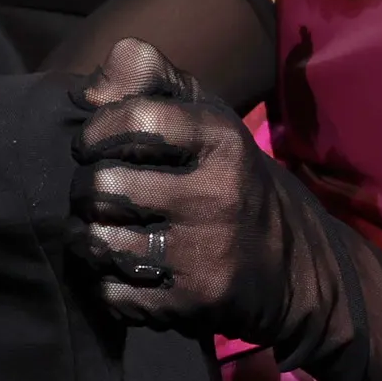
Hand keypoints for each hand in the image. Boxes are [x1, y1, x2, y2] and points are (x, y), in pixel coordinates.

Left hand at [66, 38, 313, 341]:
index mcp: (223, 140)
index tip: (91, 145)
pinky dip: (108, 284)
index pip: (136, 119)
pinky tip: (128, 270)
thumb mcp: (206, 116)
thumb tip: (84, 92)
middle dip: (85, 190)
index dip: (95, 132)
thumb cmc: (229, 180)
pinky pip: (112, 293)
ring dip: (91, 238)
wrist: (296, 268)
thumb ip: (148, 78)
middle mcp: (218, 195)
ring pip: (101, 242)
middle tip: (99, 194)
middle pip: (103, 185)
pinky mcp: (194, 302)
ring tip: (107, 231)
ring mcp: (207, 253)